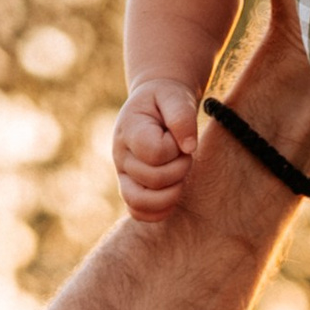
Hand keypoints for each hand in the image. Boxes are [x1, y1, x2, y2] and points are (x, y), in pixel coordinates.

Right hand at [114, 78, 199, 220]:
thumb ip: (182, 117)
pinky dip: (159, 211)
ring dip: (171, 193)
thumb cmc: (166, 100)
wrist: (155, 105)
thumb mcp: (175, 96)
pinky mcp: (130, 189)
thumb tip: (188, 147)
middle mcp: (120, 155)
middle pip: (154, 179)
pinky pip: (138, 213)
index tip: (178, 137)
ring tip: (179, 174)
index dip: (174, 149)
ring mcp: (123, 175)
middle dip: (180, 168)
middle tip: (185, 153)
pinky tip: (173, 192)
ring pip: (141, 203)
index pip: (155, 153)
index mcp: (129, 130)